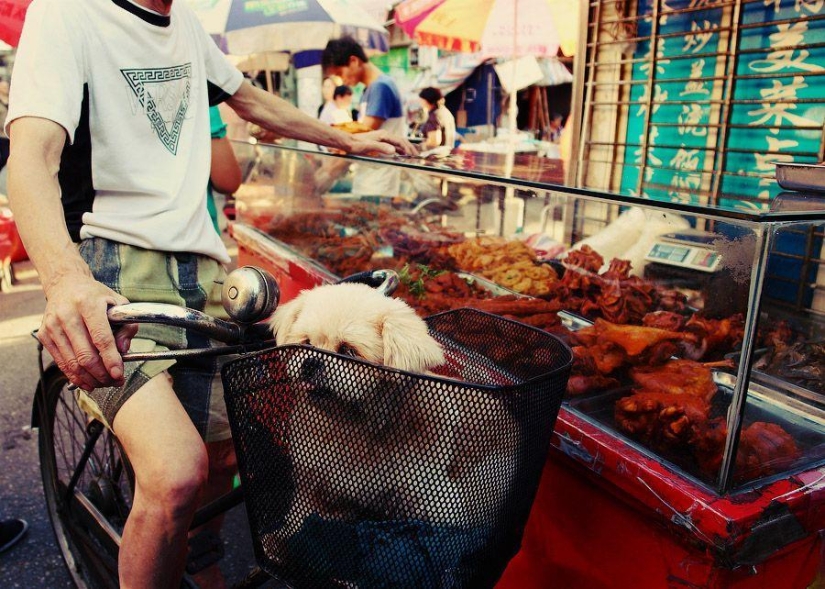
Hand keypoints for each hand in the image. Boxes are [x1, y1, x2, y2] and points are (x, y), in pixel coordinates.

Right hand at [39, 275, 137, 390]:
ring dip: (90, 379)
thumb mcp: (119, 303)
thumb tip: (123, 350)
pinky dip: (75, 376)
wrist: (65, 285)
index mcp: (88, 303)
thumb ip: (127, 326)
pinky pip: (61, 362)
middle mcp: (67, 314)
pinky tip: (88, 382)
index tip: (119, 374)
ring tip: (104, 383)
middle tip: (115, 382)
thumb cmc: (96, 296)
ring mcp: (53, 326)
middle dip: (102, 374)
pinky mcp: (44, 335)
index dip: (110, 359)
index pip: (101, 337)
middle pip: (85, 354)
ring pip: (72, 362)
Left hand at [349, 130, 418, 156]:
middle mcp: (384, 135)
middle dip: (409, 148)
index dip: (407, 148)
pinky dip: (399, 149)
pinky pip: (392, 145)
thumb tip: (394, 151)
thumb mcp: (369, 147)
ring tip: (411, 155)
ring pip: (397, 143)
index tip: (413, 156)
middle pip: (401, 141)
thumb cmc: (357, 145)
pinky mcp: (380, 141)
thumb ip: (381, 148)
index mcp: (384, 135)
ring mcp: (382, 138)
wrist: (348, 142)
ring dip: (405, 148)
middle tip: (416, 156)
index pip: (400, 141)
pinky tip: (400, 154)